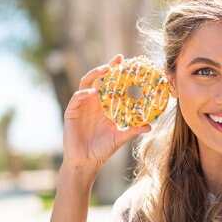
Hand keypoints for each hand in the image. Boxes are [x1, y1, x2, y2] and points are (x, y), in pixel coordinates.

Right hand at [62, 54, 150, 170]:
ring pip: (86, 83)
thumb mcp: (121, 137)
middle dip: (108, 67)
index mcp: (105, 105)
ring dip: (95, 75)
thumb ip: (134, 129)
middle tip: (118, 59)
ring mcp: (82, 106)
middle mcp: (93, 102)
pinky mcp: (71, 112)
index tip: (128, 63)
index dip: (118, 73)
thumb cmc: (103, 149)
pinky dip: (84, 94)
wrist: (87, 161)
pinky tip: (92, 93)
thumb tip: (150, 126)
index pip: (111, 85)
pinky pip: (77, 98)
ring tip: (105, 69)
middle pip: (99, 79)